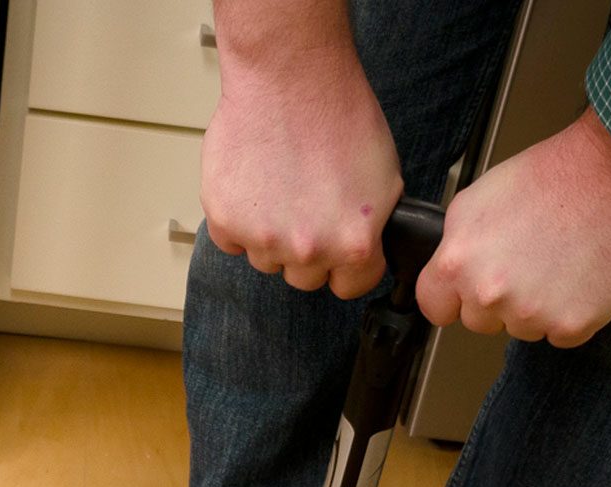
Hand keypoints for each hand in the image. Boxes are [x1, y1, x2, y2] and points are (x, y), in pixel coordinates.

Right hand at [200, 48, 402, 298]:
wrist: (289, 76)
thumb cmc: (336, 114)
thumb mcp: (384, 178)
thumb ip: (371, 228)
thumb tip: (363, 251)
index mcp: (352, 244)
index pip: (350, 287)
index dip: (346, 265)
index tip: (339, 245)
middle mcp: (307, 250)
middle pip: (303, 278)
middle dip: (306, 250)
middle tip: (306, 205)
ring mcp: (263, 239)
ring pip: (265, 260)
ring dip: (270, 234)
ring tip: (279, 186)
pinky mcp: (226, 221)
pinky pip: (231, 241)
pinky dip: (237, 219)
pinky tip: (253, 184)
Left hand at [416, 108, 610, 347]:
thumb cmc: (550, 177)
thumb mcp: (477, 201)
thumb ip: (455, 246)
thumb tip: (448, 274)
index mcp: (457, 263)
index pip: (434, 307)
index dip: (453, 298)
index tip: (467, 291)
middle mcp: (489, 294)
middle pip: (479, 322)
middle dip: (497, 301)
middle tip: (527, 262)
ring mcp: (531, 314)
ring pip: (522, 329)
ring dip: (537, 307)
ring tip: (558, 262)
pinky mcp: (571, 324)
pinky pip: (562, 334)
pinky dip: (572, 313)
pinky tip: (580, 277)